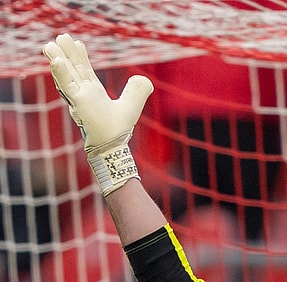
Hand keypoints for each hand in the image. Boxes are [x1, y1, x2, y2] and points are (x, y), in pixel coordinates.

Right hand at [43, 34, 153, 195]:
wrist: (113, 145)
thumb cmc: (118, 129)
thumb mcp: (131, 105)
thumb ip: (137, 91)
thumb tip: (143, 79)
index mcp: (93, 93)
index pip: (84, 71)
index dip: (80, 57)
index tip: (75, 42)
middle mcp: (83, 94)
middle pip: (73, 69)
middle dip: (66, 53)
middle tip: (59, 37)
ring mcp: (78, 98)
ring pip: (65, 74)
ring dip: (57, 58)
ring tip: (49, 44)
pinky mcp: (77, 103)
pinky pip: (66, 85)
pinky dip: (60, 72)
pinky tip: (55, 59)